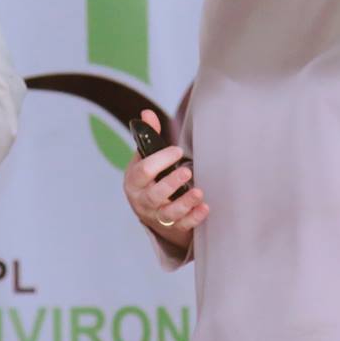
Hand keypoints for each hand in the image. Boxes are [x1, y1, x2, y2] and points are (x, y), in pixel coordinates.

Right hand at [122, 110, 207, 242]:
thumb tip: (147, 113)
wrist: (148, 210)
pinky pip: (183, 225)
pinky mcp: (173, 227)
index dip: (159, 161)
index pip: (143, 172)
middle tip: (187, 171)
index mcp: (134, 181)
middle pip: (154, 195)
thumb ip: (148, 137)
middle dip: (170, 183)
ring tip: (199, 193)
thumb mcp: (144, 159)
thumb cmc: (148, 179)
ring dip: (184, 203)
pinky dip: (194, 218)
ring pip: (169, 213)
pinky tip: (205, 208)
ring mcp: (157, 216)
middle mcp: (143, 201)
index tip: (176, 151)